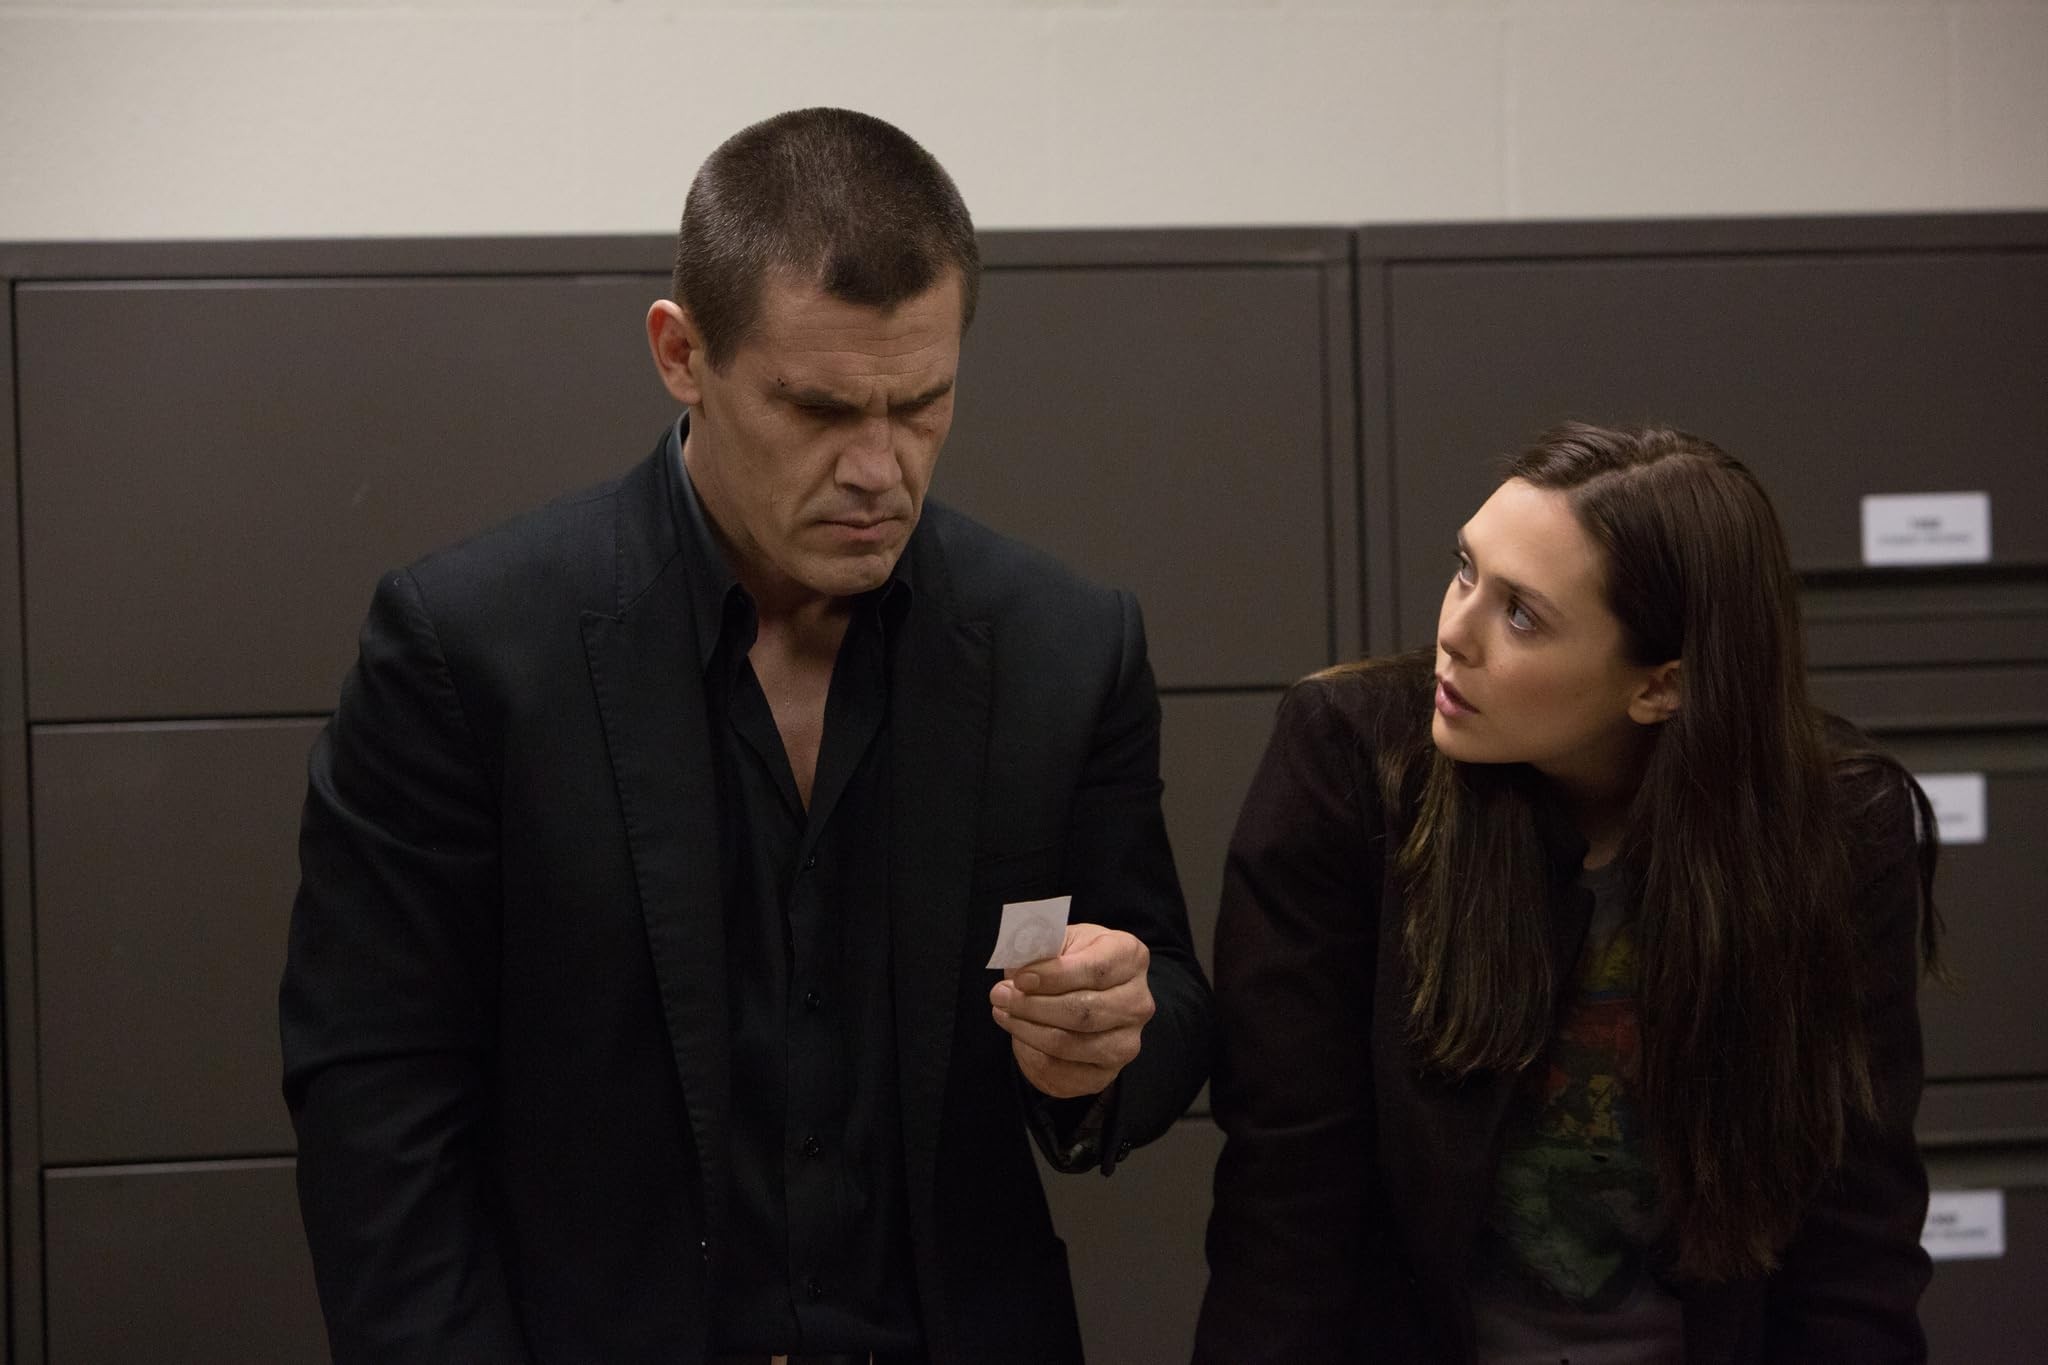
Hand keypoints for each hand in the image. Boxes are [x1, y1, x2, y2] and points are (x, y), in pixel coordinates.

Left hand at [989, 922, 1155, 1099]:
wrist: (1087, 993)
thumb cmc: (1072, 961)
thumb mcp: (1060, 941)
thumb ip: (1042, 948)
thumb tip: (1018, 968)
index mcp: (1131, 958)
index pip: (1095, 971)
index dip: (1054, 976)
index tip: (1020, 978)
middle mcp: (1138, 1002)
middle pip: (1083, 1012)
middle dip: (1033, 1006)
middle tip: (999, 996)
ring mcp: (1126, 1041)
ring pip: (1070, 1044)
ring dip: (1027, 1030)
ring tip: (1004, 1013)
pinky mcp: (1107, 1072)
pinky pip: (1063, 1072)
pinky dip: (1033, 1056)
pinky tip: (1020, 1037)